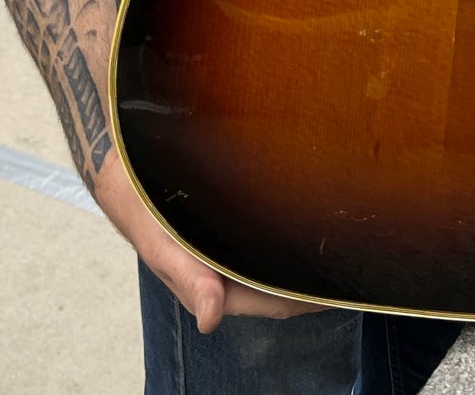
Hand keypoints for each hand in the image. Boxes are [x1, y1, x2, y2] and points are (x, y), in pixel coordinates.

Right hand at [94, 150, 325, 332]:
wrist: (121, 155)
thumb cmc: (138, 201)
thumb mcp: (157, 238)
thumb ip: (185, 276)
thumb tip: (210, 318)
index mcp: (210, 284)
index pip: (272, 301)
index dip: (305, 299)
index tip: (340, 289)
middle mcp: (223, 268)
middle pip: (278, 282)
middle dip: (310, 278)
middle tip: (353, 261)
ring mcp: (226, 242)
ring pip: (271, 257)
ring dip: (298, 253)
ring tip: (339, 238)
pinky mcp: (226, 217)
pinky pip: (262, 230)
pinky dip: (282, 228)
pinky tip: (305, 209)